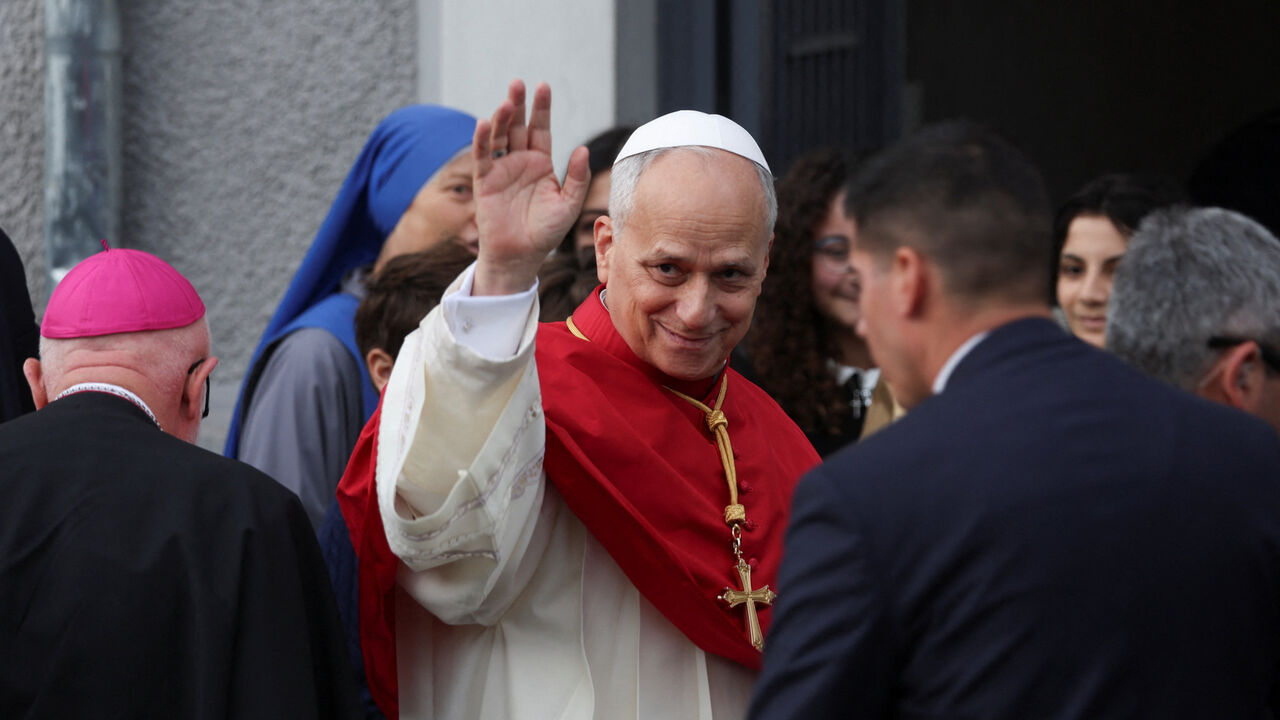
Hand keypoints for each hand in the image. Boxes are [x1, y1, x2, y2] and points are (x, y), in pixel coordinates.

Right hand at [472, 80, 590, 295]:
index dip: (541, 109)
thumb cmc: (546, 232)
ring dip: (502, 118)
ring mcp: (501, 170)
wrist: (520, 256)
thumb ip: (577, 178)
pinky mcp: (485, 181)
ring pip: (499, 137)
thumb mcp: (568, 205)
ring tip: (507, 102)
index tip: (543, 87)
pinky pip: (482, 157)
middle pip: (518, 126)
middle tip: (519, 83)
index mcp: (541, 164)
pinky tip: (484, 124)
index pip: (540, 129)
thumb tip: (582, 149)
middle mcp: (520, 162)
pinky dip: (482, 140)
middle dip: (519, 105)